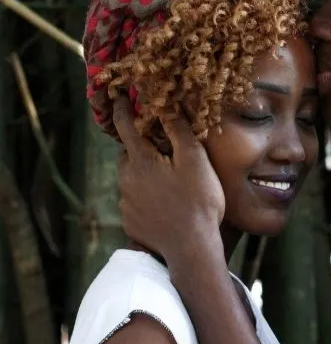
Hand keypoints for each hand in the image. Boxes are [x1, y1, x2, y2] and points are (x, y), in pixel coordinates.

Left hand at [113, 96, 224, 262]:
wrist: (191, 248)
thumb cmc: (199, 201)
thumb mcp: (195, 160)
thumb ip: (179, 131)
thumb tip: (166, 107)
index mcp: (140, 161)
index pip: (125, 126)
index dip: (122, 107)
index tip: (119, 95)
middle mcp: (126, 179)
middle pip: (128, 152)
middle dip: (140, 145)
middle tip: (162, 146)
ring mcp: (126, 202)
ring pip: (131, 176)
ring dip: (143, 171)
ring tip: (168, 177)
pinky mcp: (130, 221)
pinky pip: (134, 198)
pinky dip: (145, 193)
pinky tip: (165, 200)